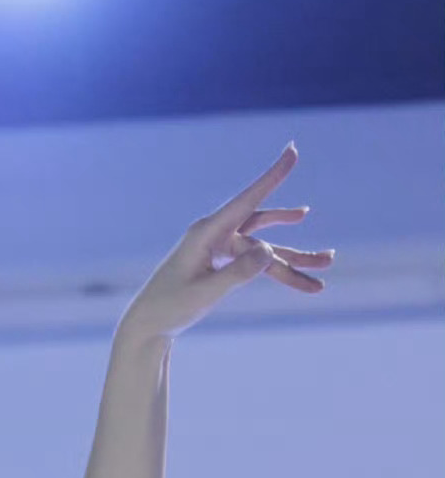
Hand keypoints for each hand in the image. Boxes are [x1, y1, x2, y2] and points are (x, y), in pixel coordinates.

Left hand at [119, 144, 334, 341]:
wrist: (148, 326)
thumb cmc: (170, 308)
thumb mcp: (204, 293)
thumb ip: (237, 273)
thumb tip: (269, 252)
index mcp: (206, 233)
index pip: (246, 200)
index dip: (272, 176)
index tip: (292, 151)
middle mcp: (216, 234)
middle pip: (262, 231)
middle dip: (292, 236)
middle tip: (314, 217)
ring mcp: (221, 248)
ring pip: (265, 249)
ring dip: (294, 260)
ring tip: (328, 263)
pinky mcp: (223, 262)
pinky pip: (257, 263)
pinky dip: (278, 271)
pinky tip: (303, 274)